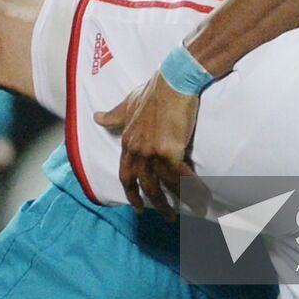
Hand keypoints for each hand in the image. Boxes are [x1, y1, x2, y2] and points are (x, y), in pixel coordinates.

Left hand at [95, 74, 198, 218]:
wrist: (173, 83)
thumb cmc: (153, 91)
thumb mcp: (129, 103)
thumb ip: (114, 115)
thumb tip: (97, 117)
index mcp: (128, 142)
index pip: (126, 174)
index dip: (132, 192)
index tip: (137, 205)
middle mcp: (137, 151)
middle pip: (145, 185)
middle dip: (155, 203)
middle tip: (165, 216)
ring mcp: (152, 153)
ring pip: (162, 186)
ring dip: (174, 202)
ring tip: (186, 212)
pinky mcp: (170, 152)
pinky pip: (181, 178)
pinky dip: (192, 190)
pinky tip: (200, 199)